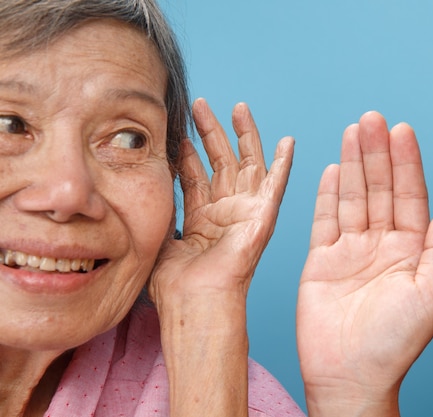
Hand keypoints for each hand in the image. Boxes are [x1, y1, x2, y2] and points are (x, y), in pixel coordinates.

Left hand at [151, 98, 293, 301]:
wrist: (196, 301)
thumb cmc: (176, 283)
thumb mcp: (159, 238)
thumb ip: (160, 212)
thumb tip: (143, 190)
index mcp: (201, 219)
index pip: (196, 176)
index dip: (187, 152)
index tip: (178, 130)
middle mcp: (225, 212)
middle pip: (221, 163)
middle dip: (211, 132)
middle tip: (200, 104)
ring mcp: (245, 213)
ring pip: (246, 165)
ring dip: (244, 136)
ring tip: (237, 107)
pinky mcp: (263, 217)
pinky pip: (276, 186)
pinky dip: (284, 164)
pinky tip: (287, 142)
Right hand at [297, 111, 432, 415]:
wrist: (349, 375)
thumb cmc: (395, 343)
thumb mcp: (431, 296)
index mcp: (411, 250)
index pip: (409, 196)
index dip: (406, 163)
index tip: (402, 130)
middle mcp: (382, 245)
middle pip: (379, 189)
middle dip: (376, 153)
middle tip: (372, 119)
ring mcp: (351, 250)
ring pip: (352, 198)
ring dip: (352, 164)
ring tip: (352, 131)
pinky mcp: (321, 260)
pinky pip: (324, 220)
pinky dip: (326, 194)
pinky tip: (332, 169)